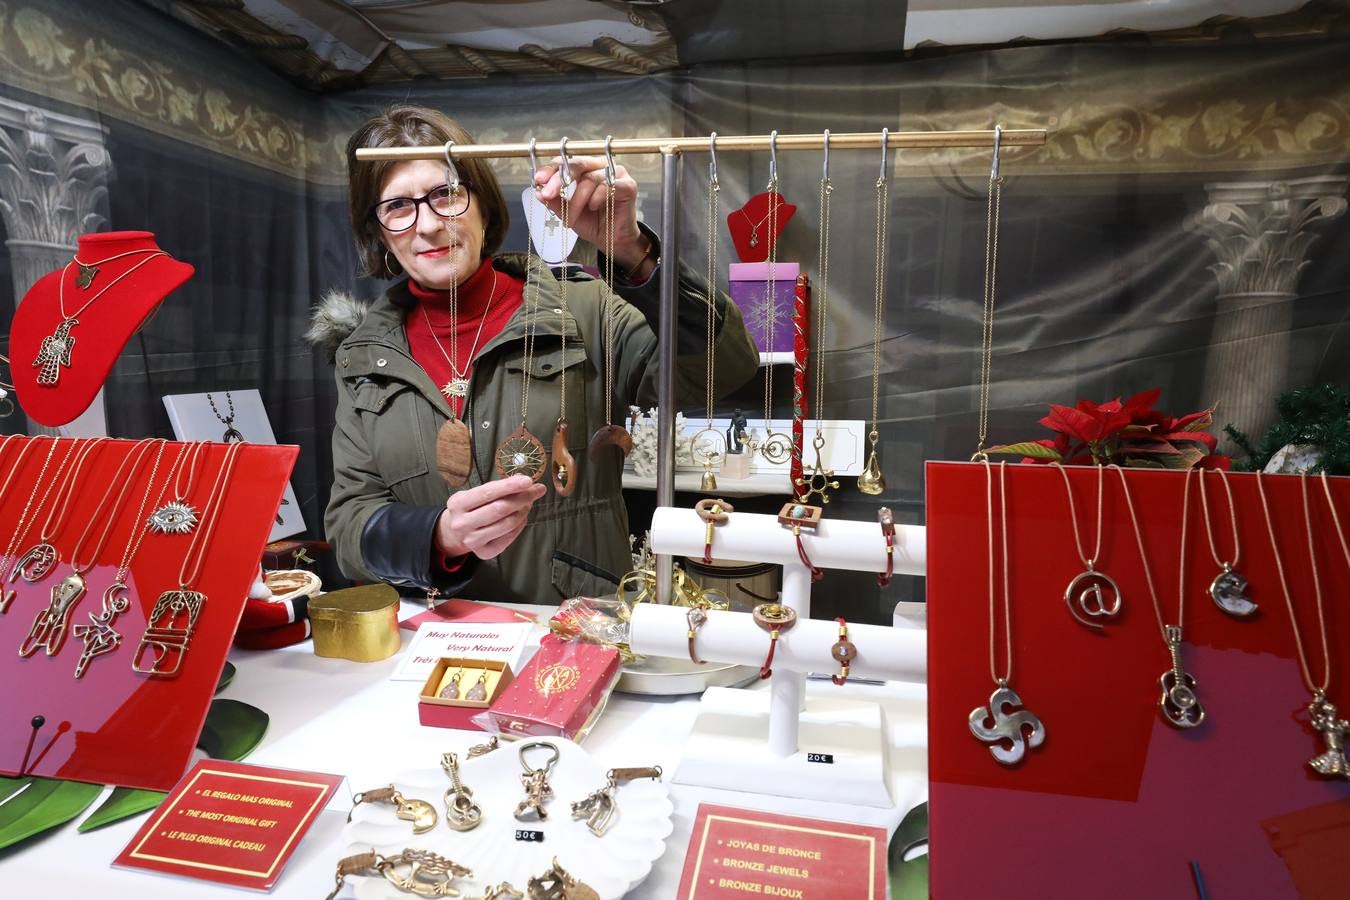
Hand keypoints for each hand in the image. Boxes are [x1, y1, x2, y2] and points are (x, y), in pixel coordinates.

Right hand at [435, 475, 546, 560]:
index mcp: (458, 503)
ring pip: (507, 524)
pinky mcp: (484, 552)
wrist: (454, 532)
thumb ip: (498, 488)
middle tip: (538, 490)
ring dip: (523, 511)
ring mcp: (472, 540)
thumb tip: (524, 482)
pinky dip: (520, 524)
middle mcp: (462, 523)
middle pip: (500, 509)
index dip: (509, 486)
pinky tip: (521, 516)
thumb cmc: (470, 508)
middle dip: (523, 498)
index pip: (488, 492)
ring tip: (528, 502)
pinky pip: (509, 536)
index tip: (528, 480)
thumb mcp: (476, 494)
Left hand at [533, 155, 653, 278]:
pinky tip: (592, 207)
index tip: (537, 180)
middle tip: (547, 194)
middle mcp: (600, 167)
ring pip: (590, 179)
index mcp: (585, 169)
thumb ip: (555, 201)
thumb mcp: (568, 213)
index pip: (565, 162)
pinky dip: (596, 197)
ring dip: (577, 199)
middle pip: (577, 163)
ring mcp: (616, 174)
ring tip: (572, 217)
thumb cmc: (593, 223)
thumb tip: (538, 192)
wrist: (613, 242)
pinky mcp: (628, 185)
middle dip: (559, 180)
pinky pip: (607, 185)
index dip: (550, 169)